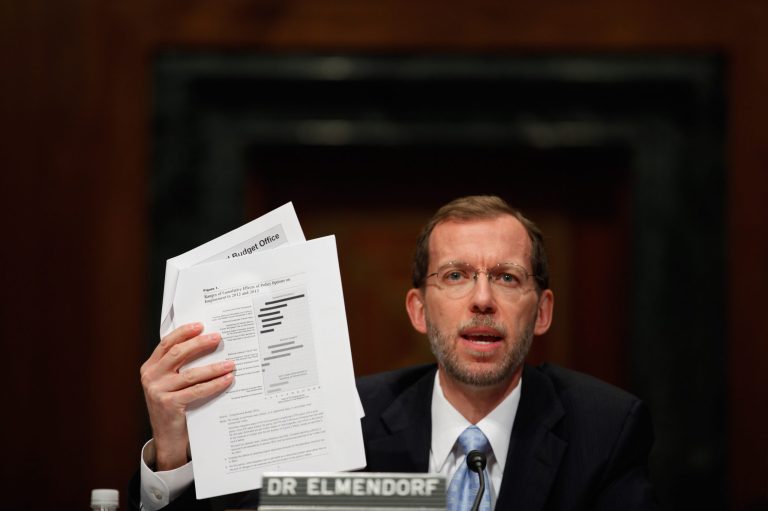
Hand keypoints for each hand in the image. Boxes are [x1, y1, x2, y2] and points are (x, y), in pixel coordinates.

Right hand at [140, 322, 234, 469]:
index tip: (200, 326)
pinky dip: (215, 384)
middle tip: (218, 338)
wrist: (167, 438)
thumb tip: (207, 344)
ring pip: (191, 373)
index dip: (183, 333)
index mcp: (150, 368)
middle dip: (199, 343)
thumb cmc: (173, 406)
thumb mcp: (169, 383)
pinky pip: (197, 390)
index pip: (166, 344)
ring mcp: (158, 391)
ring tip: (230, 363)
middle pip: (178, 354)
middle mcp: (150, 377)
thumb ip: (178, 366)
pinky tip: (227, 379)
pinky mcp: (169, 405)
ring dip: (214, 367)